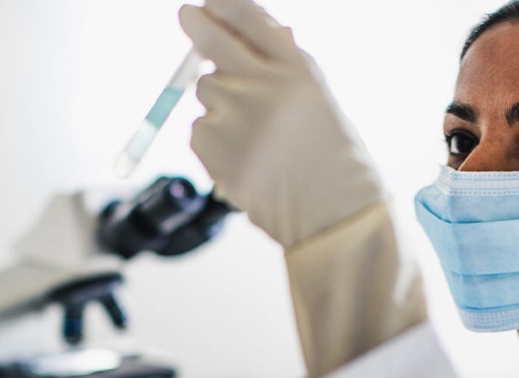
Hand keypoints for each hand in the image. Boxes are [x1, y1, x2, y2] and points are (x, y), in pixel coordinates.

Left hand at [179, 0, 384, 247]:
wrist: (331, 215)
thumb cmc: (330, 157)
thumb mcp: (318, 98)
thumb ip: (283, 63)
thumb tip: (240, 28)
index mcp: (296, 70)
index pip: (250, 20)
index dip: (224, 6)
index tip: (209, 2)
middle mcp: (263, 87)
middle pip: (213, 44)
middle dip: (197, 26)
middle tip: (187, 14)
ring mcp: (235, 117)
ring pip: (206, 93)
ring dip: (221, 105)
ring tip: (256, 137)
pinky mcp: (213, 148)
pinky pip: (199, 130)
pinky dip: (215, 140)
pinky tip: (246, 158)